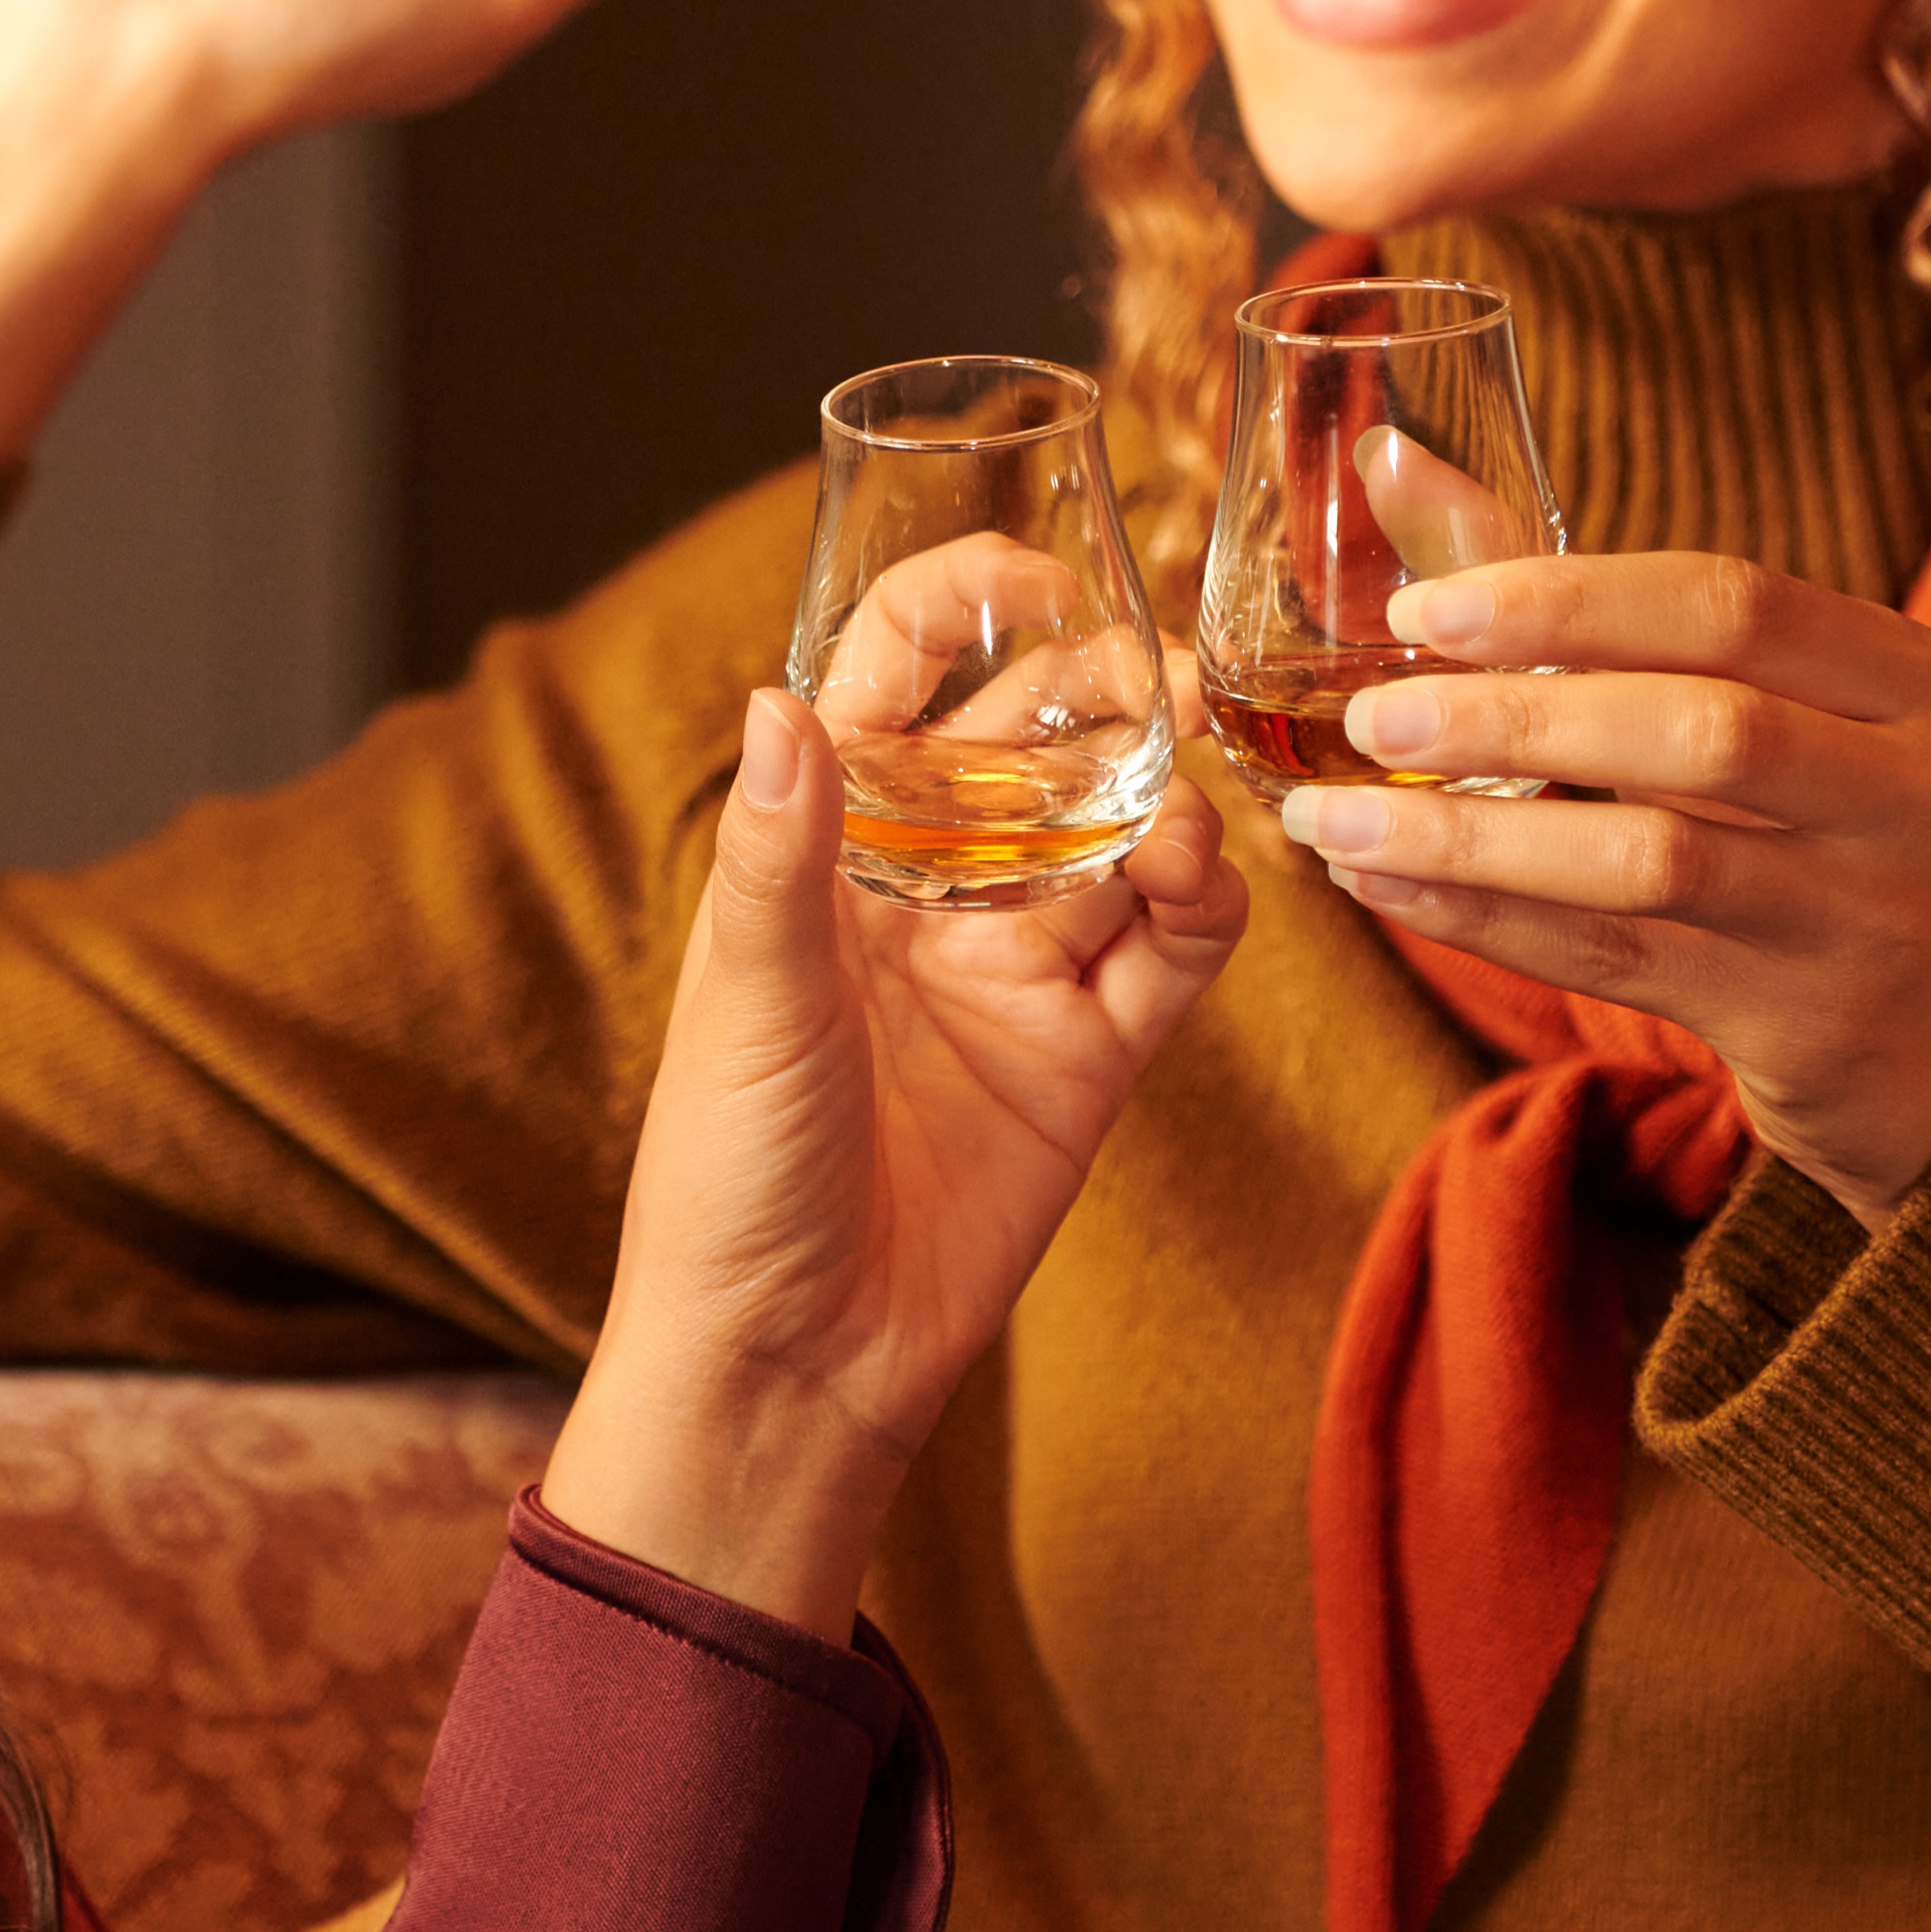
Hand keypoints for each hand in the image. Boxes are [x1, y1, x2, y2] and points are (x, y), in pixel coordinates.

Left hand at [544, 691, 1245, 1637]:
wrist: (794, 1362)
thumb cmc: (729, 1180)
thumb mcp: (749, 1003)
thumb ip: (781, 856)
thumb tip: (779, 701)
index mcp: (823, 856)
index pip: (891, 687)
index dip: (955, 608)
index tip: (1033, 569)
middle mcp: (927, 894)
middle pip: (1028, 744)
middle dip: (1091, 690)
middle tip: (1147, 667)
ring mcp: (1015, 971)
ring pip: (1116, 836)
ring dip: (1158, 788)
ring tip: (1178, 775)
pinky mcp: (1088, 1058)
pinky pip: (1171, 957)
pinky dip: (1201, 901)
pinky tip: (1196, 871)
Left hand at [1271, 553, 1930, 1224]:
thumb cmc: (1805, 828)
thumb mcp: (1752, 703)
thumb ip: (1578, 599)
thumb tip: (1392, 462)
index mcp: (1906, 675)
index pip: (1731, 604)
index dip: (1566, 601)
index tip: (1424, 609)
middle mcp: (1910, 788)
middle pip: (1701, 730)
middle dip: (1512, 718)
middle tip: (1370, 716)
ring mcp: (1865, 914)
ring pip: (1652, 861)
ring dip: (1473, 836)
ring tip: (1337, 821)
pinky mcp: (1803, 1018)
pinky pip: (1619, 960)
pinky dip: (1488, 921)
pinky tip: (1388, 887)